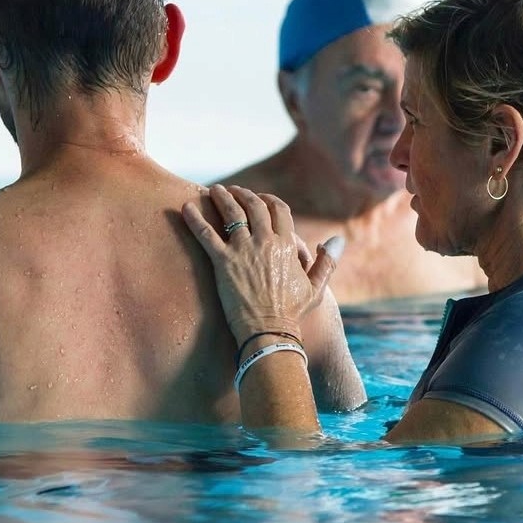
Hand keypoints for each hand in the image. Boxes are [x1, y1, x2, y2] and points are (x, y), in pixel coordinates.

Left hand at [182, 184, 342, 346]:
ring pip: (231, 213)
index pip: (278, 209)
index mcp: (287, 244)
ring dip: (222, 198)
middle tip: (233, 191)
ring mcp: (243, 250)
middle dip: (243, 194)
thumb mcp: (316, 286)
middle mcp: (266, 242)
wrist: (269, 331)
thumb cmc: (292, 313)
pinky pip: (206, 234)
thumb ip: (327, 261)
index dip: (268, 200)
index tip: (259, 198)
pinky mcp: (223, 262)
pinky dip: (194, 219)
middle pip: (253, 206)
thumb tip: (336, 240)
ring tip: (214, 191)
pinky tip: (185, 208)